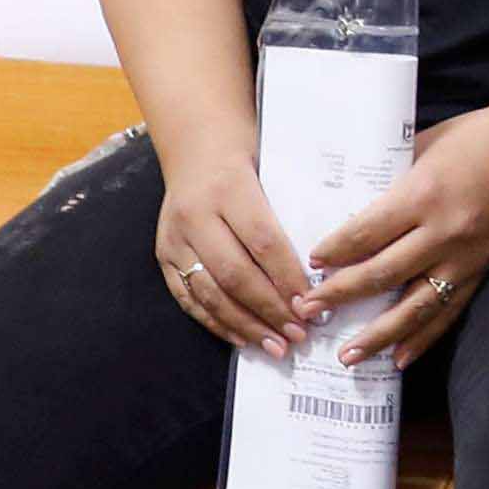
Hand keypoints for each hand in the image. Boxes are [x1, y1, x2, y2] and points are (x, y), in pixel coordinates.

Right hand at [155, 148, 314, 356]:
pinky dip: (216, 323)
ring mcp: (174, 237)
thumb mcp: (273, 170)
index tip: (312, 304)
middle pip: (235, 273)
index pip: (263, 241)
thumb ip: (291, 213)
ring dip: (246, 324)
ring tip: (276, 345)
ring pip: (209, 292)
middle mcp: (196, 215)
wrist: (196, 144)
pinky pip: (188, 297)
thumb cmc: (249, 156)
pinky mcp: (163, 255)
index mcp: (229, 188)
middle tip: (299, 333)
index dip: (288, 278)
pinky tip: (243, 338)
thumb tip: (324, 269)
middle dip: (270, 309)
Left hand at [299, 103, 488, 364]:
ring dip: (377, 335)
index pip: (366, 233)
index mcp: (424, 193)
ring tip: (347, 356)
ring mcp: (466, 256)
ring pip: (413, 306)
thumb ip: (393, 174)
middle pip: (381, 274)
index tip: (311, 264)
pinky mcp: (483, 270)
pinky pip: (449, 312)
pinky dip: (424, 338)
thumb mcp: (427, 144)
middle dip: (339, 295)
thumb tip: (353, 198)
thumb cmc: (482, 135)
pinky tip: (399, 358)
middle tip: (307, 310)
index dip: (334, 251)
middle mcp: (443, 231)